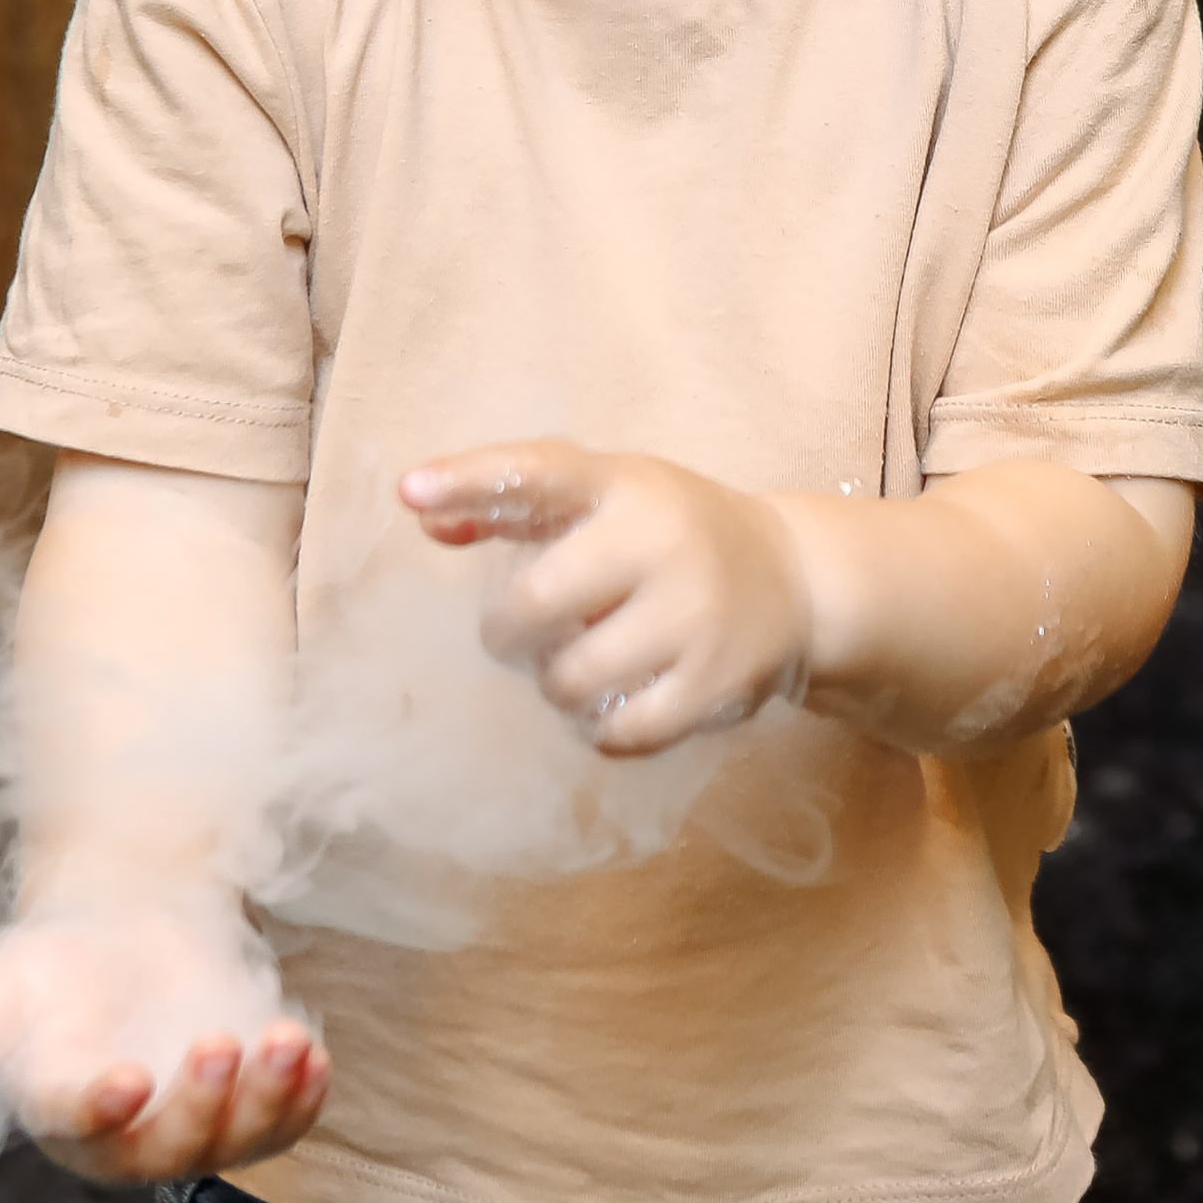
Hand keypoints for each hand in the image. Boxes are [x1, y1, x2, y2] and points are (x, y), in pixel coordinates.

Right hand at [0, 912, 328, 1185]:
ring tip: (285, 1041)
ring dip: (264, 1100)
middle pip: (166, 1148)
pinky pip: (281, 1124)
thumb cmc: (56, 972)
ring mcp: (195, 1127)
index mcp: (61, 1109)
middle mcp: (129, 1137)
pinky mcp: (250, 1107)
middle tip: (215, 1045)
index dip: (100, 1106)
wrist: (129, 940)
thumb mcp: (4, 990)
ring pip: (231, 1141)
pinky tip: (315, 1056)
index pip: (78, 1118)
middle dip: (197, 1106)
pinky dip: (301, 1100)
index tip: (127, 1078)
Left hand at [400, 439, 810, 756]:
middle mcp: (661, 542)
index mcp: (626, 485)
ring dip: (555, 682)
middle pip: (539, 600)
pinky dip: (598, 728)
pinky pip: (621, 731)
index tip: (408, 489)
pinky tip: (609, 703)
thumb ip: (514, 506)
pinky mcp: (715, 684)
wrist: (794, 579)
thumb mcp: (607, 497)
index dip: (470, 479)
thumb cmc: (671, 533)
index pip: (540, 471)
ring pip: (573, 676)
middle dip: (507, 630)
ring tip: (575, 664)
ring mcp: (693, 616)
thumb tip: (421, 512)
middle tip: (519, 633)